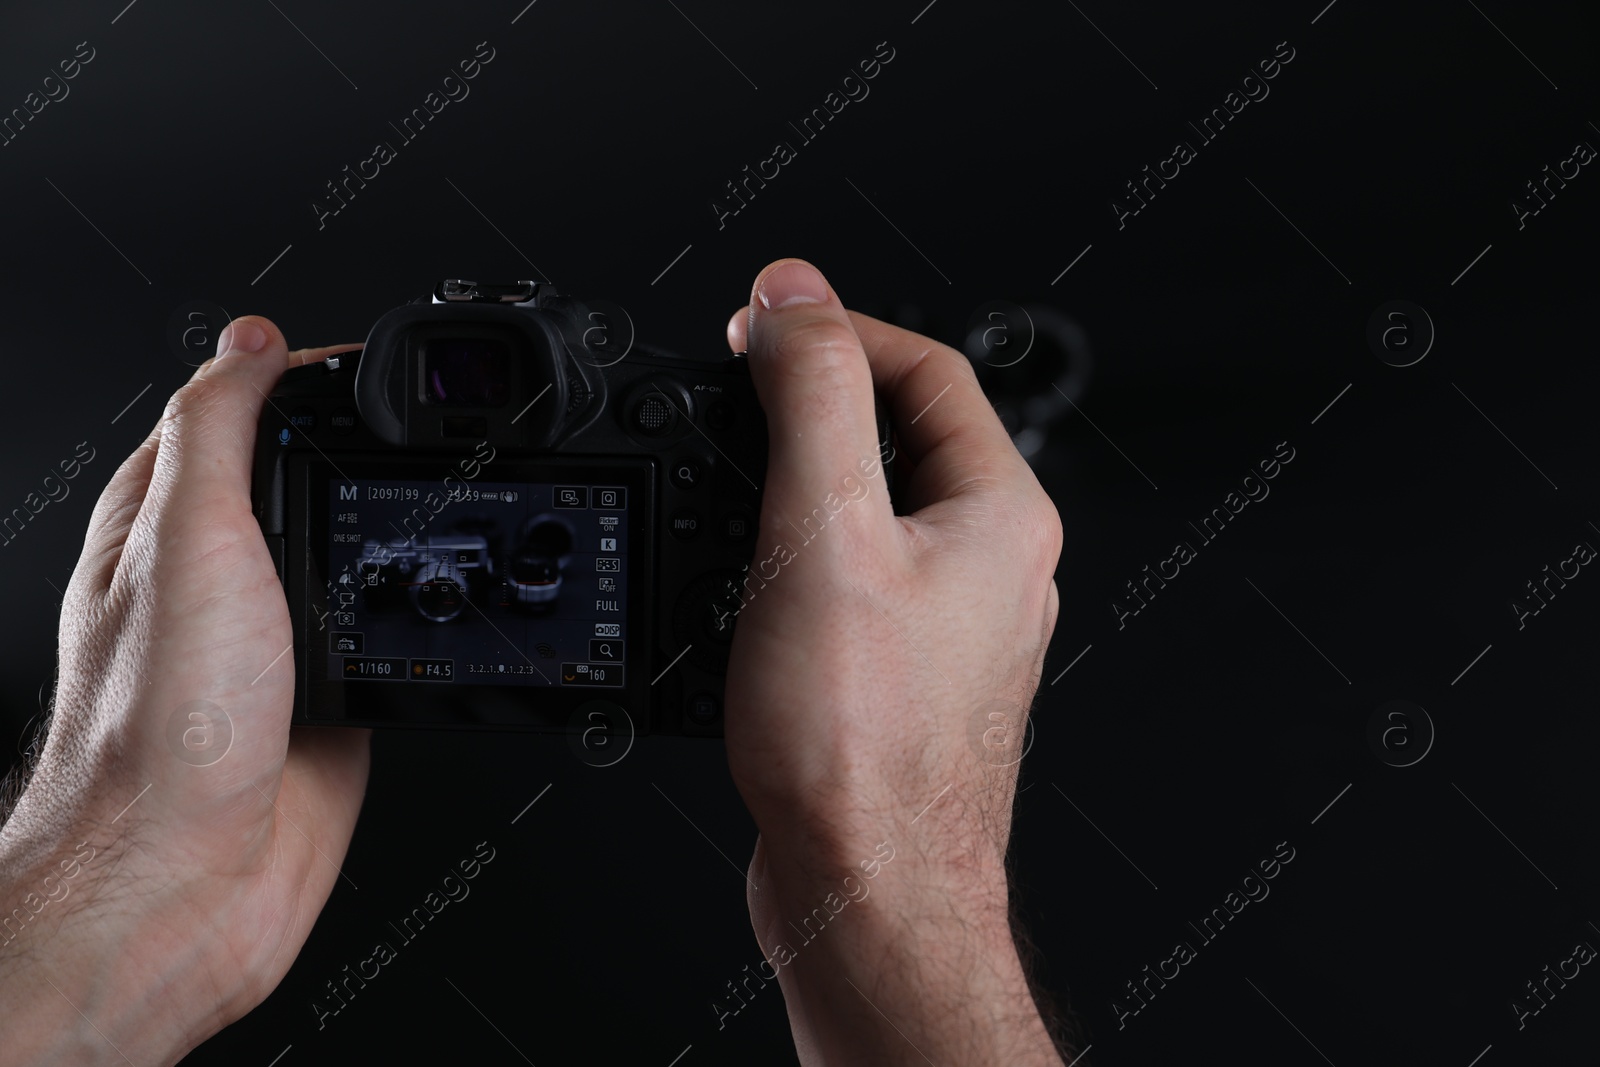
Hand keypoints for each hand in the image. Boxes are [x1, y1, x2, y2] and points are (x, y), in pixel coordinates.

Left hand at [0, 318, 370, 1064]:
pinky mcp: (332, 690)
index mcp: (166, 519)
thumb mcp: (188, 537)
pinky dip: (420, 609)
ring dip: (398, 531)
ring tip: (443, 500)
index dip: (303, 377)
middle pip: (306, 478)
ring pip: (355, 554)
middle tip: (428, 428)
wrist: (188, 880)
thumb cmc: (157, 729)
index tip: (374, 365)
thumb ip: (220, 430)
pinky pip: (388, 629)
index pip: (237, 414)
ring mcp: (279, 637)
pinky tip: (439, 601)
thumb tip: (251, 341)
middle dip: (365, 450)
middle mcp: (221, 574)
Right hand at [721, 260, 1065, 1064]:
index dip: (837, 327)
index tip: (760, 325)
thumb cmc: (862, 746)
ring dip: (800, 477)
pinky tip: (745, 576)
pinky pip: (854, 578)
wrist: (866, 891)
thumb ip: (813, 396)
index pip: (929, 368)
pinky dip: (797, 554)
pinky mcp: (902, 673)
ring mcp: (950, 623)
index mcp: (1001, 513)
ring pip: (875, 510)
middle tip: (735, 390)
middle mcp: (992, 564)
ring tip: (730, 473)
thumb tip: (791, 297)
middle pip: (903, 433)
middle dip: (815, 398)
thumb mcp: (824, 533)